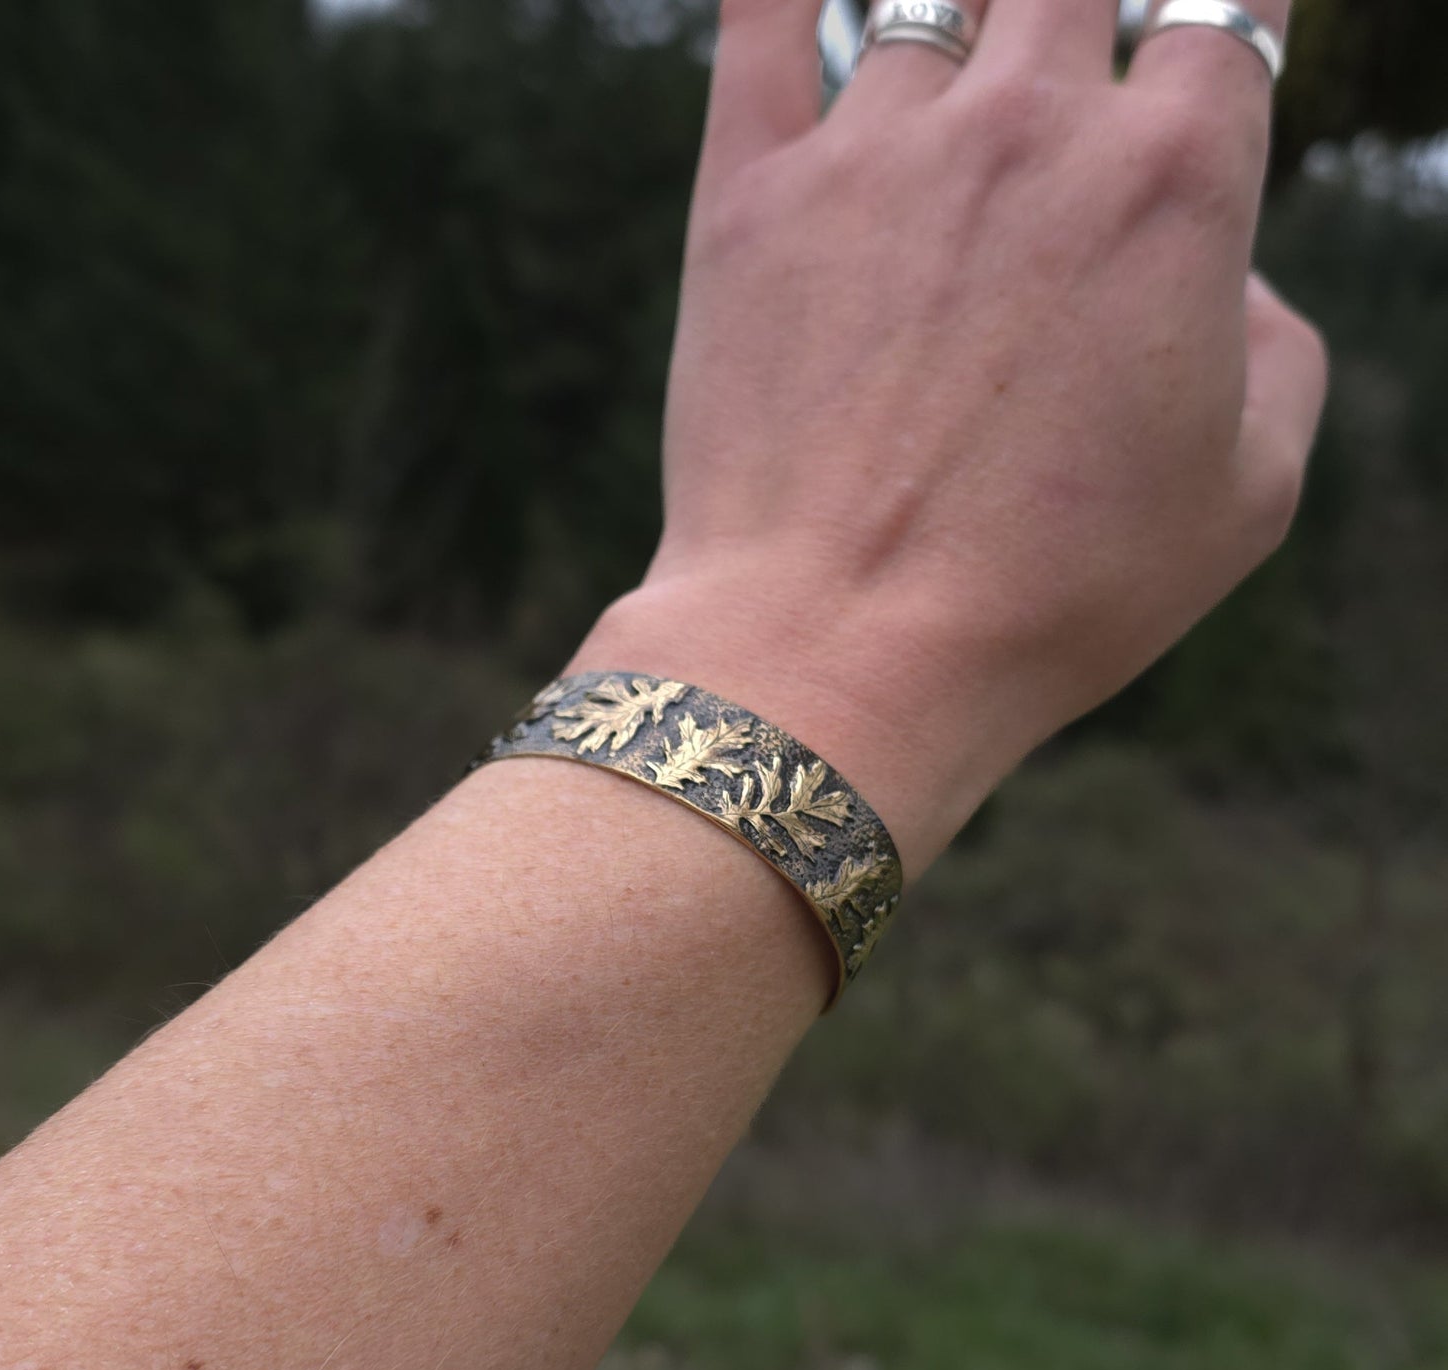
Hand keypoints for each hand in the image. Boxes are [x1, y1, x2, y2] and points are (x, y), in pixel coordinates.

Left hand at [572, 0, 1326, 877]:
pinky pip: (767, 17)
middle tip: (1058, 85)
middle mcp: (1028, 130)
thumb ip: (1274, 353)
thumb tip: (1227, 282)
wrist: (841, 649)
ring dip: (964, 15)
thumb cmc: (1051, 596)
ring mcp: (879, 151)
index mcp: (1172, 183)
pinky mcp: (752, 193)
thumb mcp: (1244, 499)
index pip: (1220, 17)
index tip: (1183, 78)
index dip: (1211, 37)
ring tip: (963, 67)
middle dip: (1083, 12)